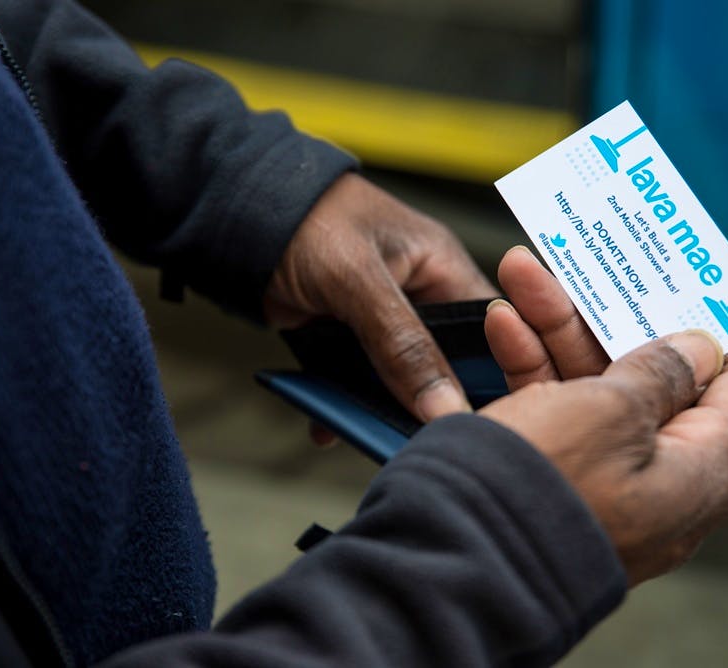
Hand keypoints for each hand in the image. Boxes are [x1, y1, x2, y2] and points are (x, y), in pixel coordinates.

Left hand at [265, 173, 497, 424]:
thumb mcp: (358, 280)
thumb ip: (401, 344)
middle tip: (423, 440)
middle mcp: (419, 296)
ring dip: (380, 410)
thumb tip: (444, 407)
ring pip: (398, 381)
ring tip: (369, 440)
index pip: (492, 330)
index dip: (493, 376)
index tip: (487, 422)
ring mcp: (380, 320)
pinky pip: (356, 381)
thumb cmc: (304, 218)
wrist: (233, 213)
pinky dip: (343, 404)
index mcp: (442, 268)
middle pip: (443, 365)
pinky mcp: (345, 338)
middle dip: (429, 404)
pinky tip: (328, 426)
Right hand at [479, 247, 727, 584]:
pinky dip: (531, 366)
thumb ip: (660, 371)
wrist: (457, 556)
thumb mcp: (611, 411)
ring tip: (524, 272)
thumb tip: (698, 349)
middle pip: (657, 373)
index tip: (702, 277)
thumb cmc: (544, 488)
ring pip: (594, 383)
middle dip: (617, 310)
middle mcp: (661, 476)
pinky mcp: (554, 476)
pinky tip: (504, 323)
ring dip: (559, 325)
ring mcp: (604, 476)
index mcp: (701, 468)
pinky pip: (555, 411)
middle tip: (599, 262)